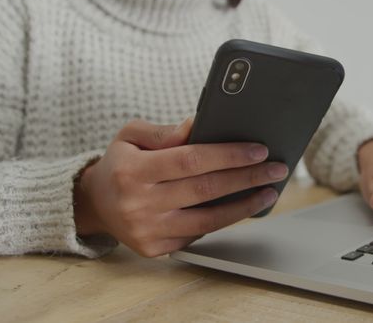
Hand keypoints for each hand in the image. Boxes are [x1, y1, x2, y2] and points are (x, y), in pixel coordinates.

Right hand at [74, 118, 288, 256]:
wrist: (95, 203)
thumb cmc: (120, 163)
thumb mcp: (131, 136)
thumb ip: (165, 131)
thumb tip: (199, 124)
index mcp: (132, 171)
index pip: (191, 160)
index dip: (229, 155)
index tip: (259, 150)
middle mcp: (138, 204)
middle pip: (206, 190)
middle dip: (247, 178)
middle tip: (277, 169)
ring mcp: (147, 231)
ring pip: (208, 221)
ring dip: (244, 206)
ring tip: (269, 192)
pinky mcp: (155, 248)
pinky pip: (198, 235)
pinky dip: (223, 220)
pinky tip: (242, 206)